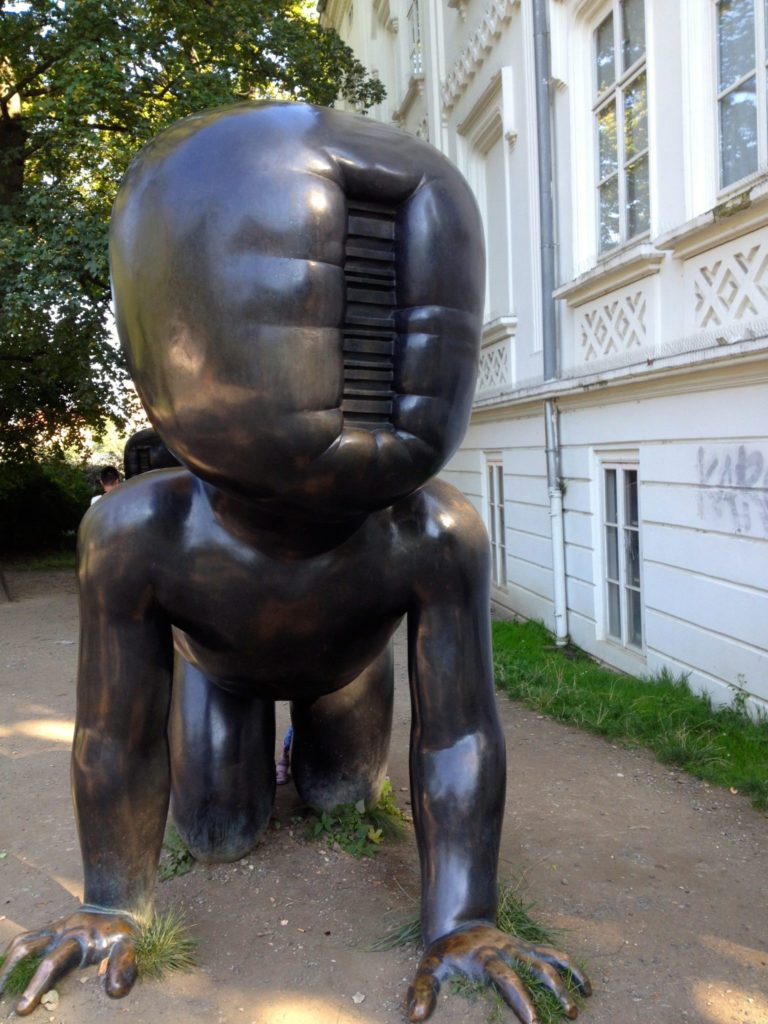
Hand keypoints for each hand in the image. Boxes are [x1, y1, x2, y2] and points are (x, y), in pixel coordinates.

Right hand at [0, 909, 137, 1015]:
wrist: (119, 905)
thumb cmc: (124, 933)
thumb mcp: (130, 947)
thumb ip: (123, 967)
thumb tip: (113, 992)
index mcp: (79, 940)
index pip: (52, 964)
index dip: (36, 986)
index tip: (22, 1008)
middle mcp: (61, 933)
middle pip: (29, 951)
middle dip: (10, 976)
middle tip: (4, 1004)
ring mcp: (53, 930)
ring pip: (22, 943)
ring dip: (5, 965)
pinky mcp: (49, 930)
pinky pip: (25, 938)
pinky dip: (10, 954)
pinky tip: (5, 973)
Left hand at [406, 922, 591, 1022]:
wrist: (457, 919)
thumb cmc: (443, 951)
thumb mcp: (428, 967)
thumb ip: (422, 991)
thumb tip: (415, 1019)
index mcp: (485, 957)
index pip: (506, 978)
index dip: (520, 999)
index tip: (535, 1023)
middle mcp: (507, 950)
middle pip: (535, 968)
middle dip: (554, 992)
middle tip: (569, 1017)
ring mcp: (519, 947)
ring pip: (548, 960)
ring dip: (566, 981)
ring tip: (577, 1009)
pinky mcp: (527, 948)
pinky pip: (553, 954)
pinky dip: (570, 967)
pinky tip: (585, 986)